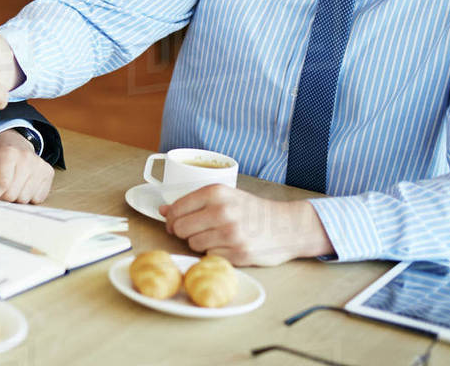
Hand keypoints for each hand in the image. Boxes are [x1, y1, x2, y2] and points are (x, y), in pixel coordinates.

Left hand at [0, 129, 53, 202]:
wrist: (14, 143)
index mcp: (8, 154)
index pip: (1, 184)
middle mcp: (27, 159)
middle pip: (12, 195)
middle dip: (1, 195)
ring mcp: (40, 166)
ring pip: (24, 199)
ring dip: (14, 197)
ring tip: (10, 183)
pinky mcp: (48, 173)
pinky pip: (37, 199)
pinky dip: (27, 196)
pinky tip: (21, 184)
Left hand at [160, 184, 332, 265]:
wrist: (288, 226)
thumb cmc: (253, 211)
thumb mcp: (225, 197)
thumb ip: (193, 202)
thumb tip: (162, 210)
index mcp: (216, 193)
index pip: (176, 209)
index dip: (171, 219)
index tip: (174, 223)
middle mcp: (222, 211)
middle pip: (181, 228)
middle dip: (183, 232)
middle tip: (195, 231)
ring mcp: (231, 234)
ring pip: (193, 244)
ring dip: (200, 243)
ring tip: (216, 237)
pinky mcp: (239, 254)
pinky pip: (210, 256)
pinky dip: (215, 253)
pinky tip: (228, 246)